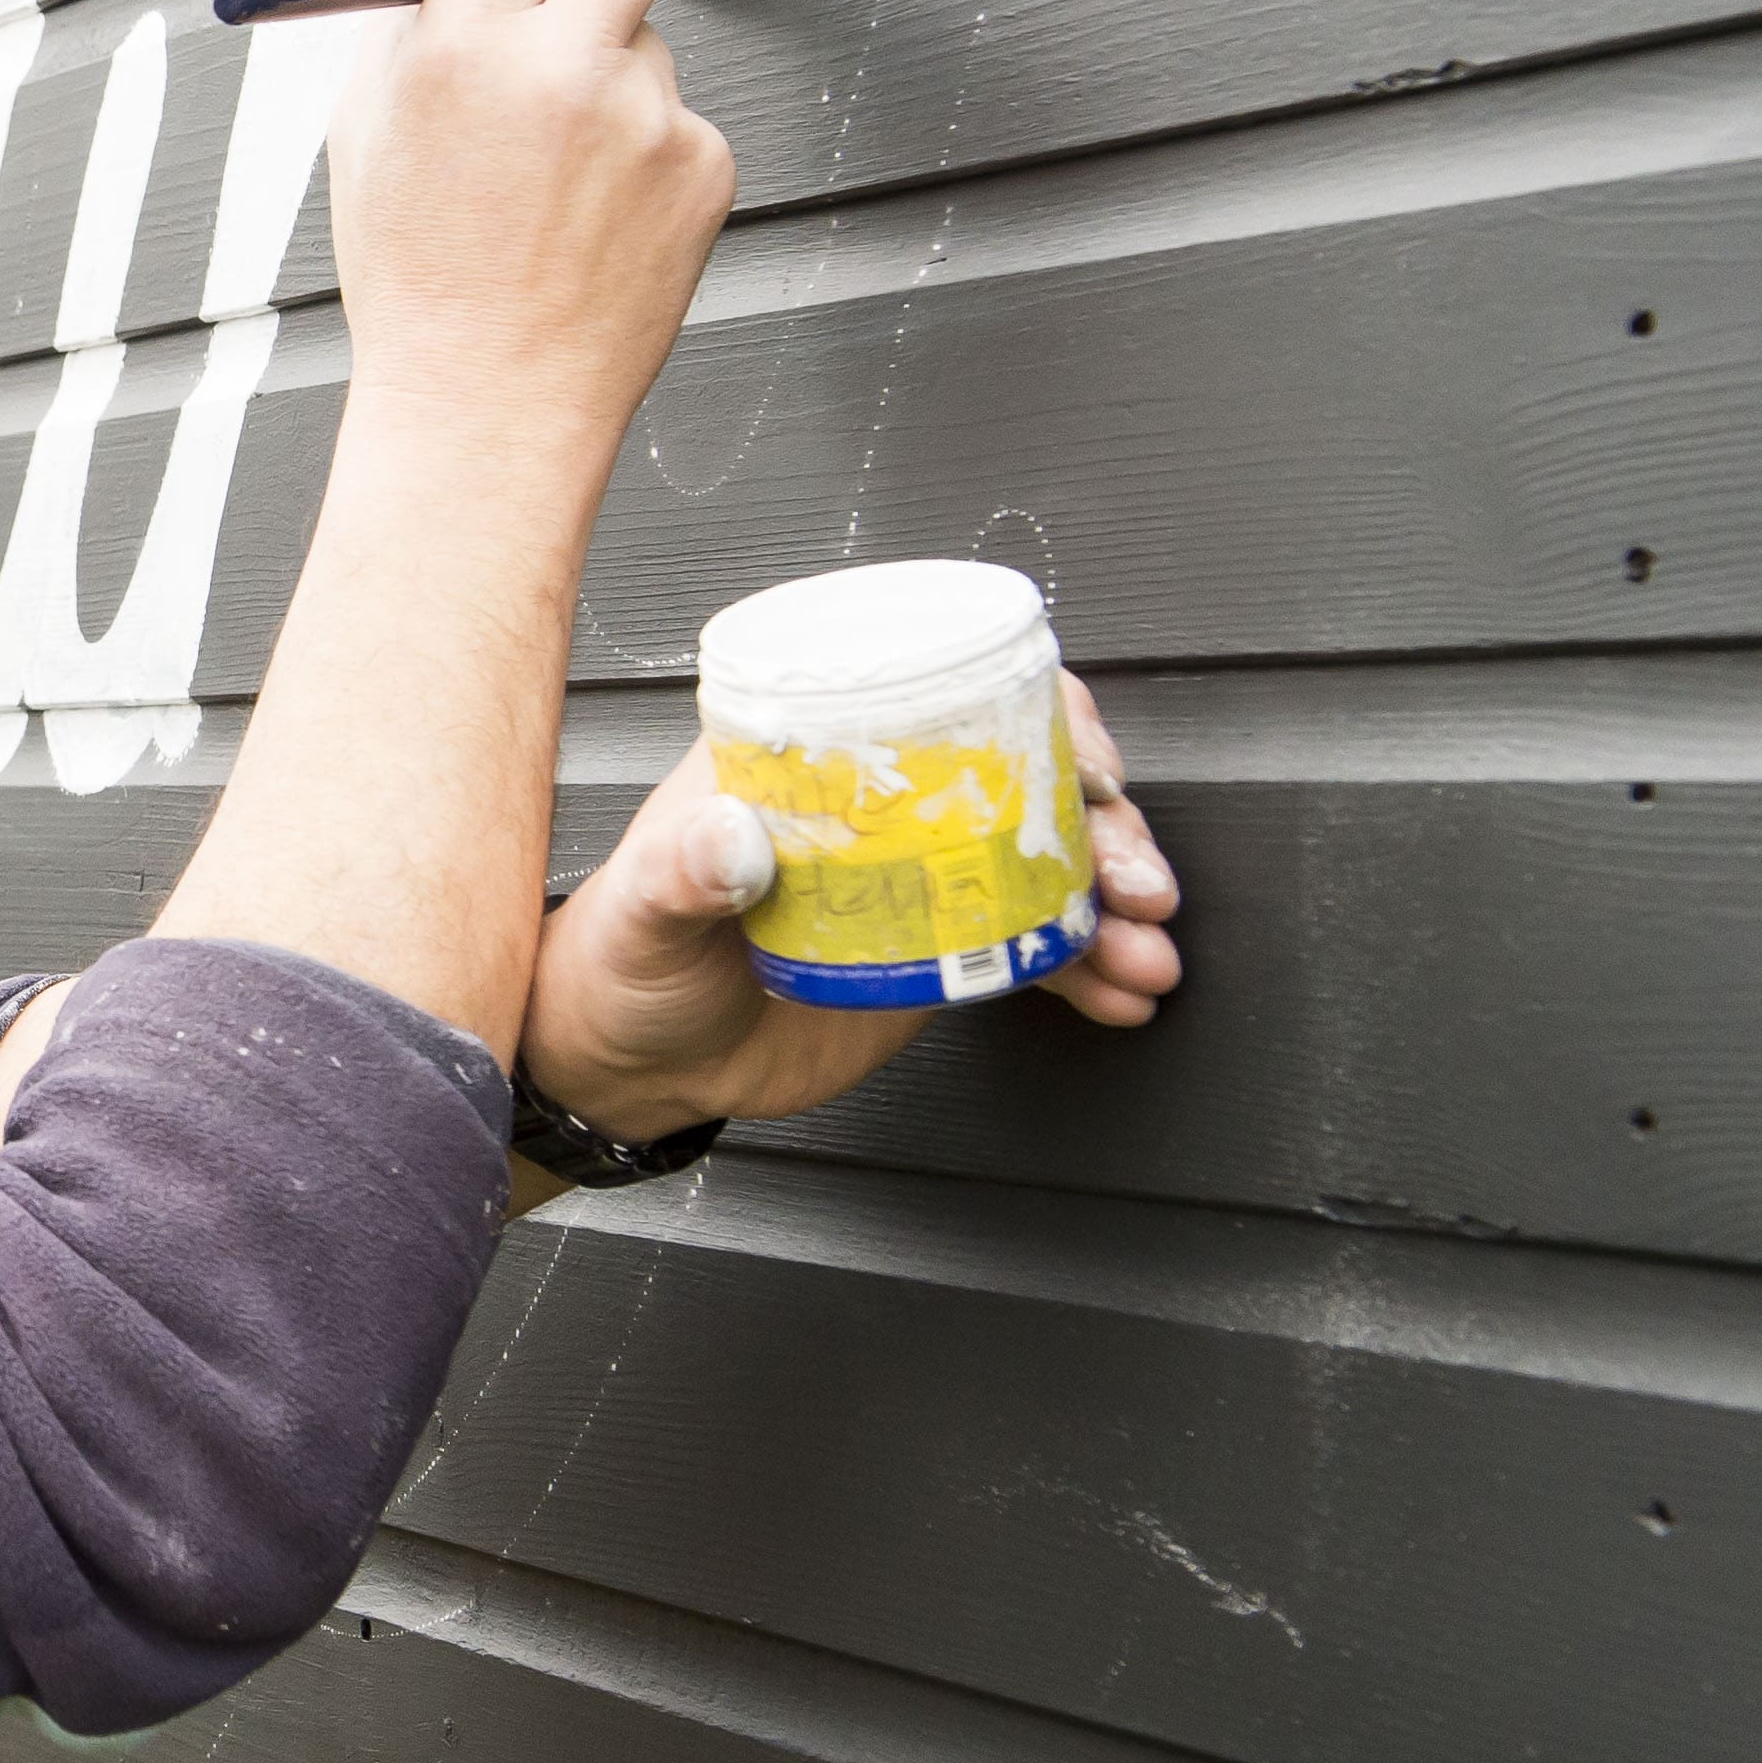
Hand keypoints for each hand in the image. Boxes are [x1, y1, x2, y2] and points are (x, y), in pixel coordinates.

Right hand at [329, 0, 734, 454]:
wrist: (487, 402)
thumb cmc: (418, 280)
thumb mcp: (365, 133)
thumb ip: (413, 28)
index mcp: (463, 44)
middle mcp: (562, 66)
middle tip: (571, 11)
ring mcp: (646, 118)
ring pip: (649, 43)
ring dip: (612, 80)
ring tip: (555, 178)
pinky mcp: (703, 167)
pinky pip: (679, 122)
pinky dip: (644, 157)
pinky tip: (594, 221)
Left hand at [517, 674, 1184, 1137]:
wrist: (631, 1066)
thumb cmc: (616, 963)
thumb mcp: (641, 912)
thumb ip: (682, 873)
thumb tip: (731, 835)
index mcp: (810, 758)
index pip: (942, 696)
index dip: (1034, 717)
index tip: (1086, 770)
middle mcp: (875, 806)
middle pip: (1020, 780)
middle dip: (1100, 824)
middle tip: (1136, 884)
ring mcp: (912, 878)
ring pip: (1044, 862)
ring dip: (1111, 901)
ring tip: (1145, 955)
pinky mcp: (932, 952)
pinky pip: (1031, 943)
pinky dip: (1085, 966)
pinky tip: (1120, 994)